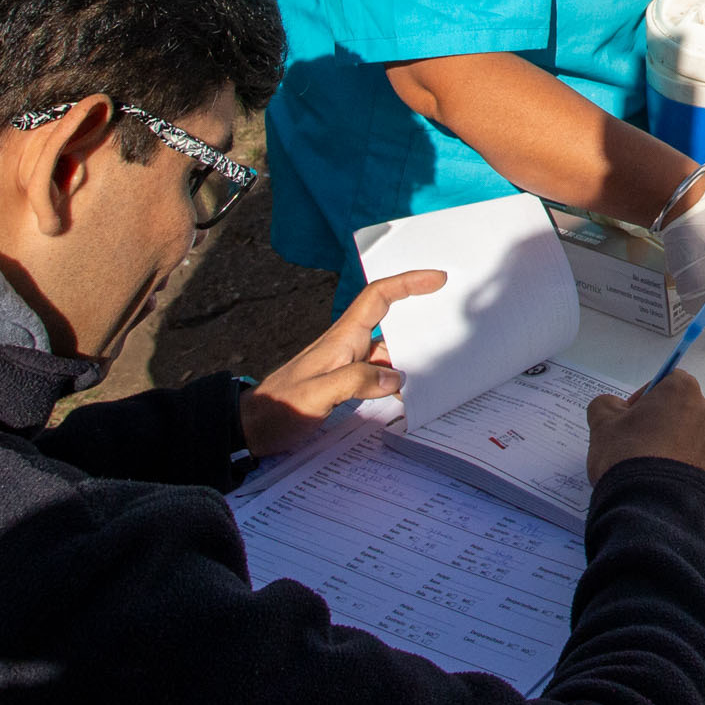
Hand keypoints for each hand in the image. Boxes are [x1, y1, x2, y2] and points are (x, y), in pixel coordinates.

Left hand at [238, 268, 443, 456]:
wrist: (252, 426)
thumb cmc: (279, 406)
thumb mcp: (316, 394)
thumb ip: (354, 381)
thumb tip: (395, 377)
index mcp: (342, 338)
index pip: (377, 297)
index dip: (407, 282)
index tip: (436, 278)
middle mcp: (347, 345)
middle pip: (389, 318)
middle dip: (419, 313)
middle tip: (452, 318)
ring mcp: (347, 362)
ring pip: (388, 349)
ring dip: (413, 352)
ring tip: (441, 362)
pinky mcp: (346, 381)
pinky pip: (380, 372)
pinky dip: (398, 377)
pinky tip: (410, 393)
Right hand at [587, 368, 704, 482]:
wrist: (653, 507)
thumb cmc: (627, 455)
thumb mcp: (602, 424)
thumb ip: (606, 405)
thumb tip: (614, 407)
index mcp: (683, 390)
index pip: (666, 382)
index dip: (646, 398)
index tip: (630, 417)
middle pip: (683, 410)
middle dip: (664, 422)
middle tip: (639, 443)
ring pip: (694, 438)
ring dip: (676, 446)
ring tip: (652, 468)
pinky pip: (700, 464)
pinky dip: (686, 469)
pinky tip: (665, 483)